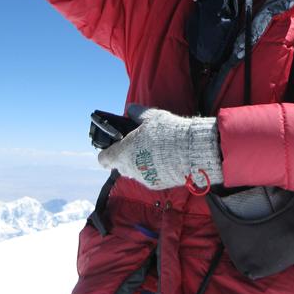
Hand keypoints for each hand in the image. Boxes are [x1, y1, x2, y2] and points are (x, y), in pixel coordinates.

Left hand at [97, 104, 222, 189]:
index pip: (103, 158)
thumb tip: (130, 108)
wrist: (190, 152)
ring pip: (135, 172)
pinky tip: (164, 160)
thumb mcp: (150, 117)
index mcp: (122, 153)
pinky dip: (153, 170)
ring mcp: (143, 178)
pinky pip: (149, 177)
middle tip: (137, 144)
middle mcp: (130, 169)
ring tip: (153, 151)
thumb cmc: (166, 132)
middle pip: (120, 165)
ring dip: (139, 163)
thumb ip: (137, 113)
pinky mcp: (157, 185)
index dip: (106, 152)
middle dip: (125, 156)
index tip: (113, 145)